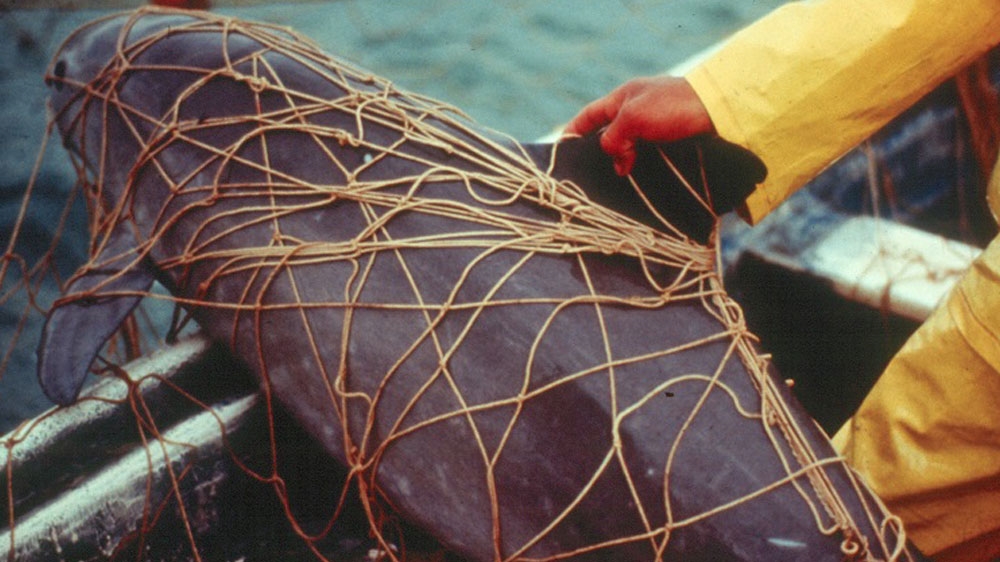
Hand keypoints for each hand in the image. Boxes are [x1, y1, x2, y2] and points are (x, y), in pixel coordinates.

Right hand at [565, 76, 714, 175]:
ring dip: (623, 164)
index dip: (573, 132)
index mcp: (624, 98)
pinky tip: (640, 181)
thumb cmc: (673, 106)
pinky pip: (648, 156)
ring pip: (629, 148)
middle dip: (599, 154)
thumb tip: (614, 159)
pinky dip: (641, 167)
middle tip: (590, 176)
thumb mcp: (633, 118)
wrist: (719, 109)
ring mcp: (656, 126)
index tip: (560, 151)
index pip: (589, 116)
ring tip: (618, 183)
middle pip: (608, 134)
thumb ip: (613, 136)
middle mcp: (638, 110)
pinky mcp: (672, 141)